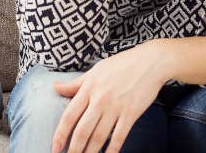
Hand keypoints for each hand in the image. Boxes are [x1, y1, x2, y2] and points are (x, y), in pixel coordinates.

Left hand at [52, 43, 171, 152]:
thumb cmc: (121, 65)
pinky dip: (112, 150)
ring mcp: (116, 107)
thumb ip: (75, 83)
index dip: (60, 134)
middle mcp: (100, 99)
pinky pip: (119, 136)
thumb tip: (54, 87)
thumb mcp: (95, 71)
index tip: (54, 147)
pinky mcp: (131, 113)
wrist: (150, 61)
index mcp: (89, 88)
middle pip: (82, 130)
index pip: (69, 115)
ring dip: (90, 152)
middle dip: (74, 149)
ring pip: (99, 136)